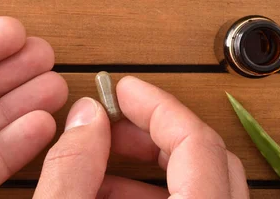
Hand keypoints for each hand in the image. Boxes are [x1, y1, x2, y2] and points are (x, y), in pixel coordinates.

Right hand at [34, 76, 247, 198]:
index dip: (158, 106)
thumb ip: (72, 170)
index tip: (125, 91)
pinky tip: (109, 195)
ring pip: (202, 184)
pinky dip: (156, 193)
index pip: (198, 143)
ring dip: (152, 166)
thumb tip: (85, 117)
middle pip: (208, 157)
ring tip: (101, 163)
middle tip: (111, 123)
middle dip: (153, 131)